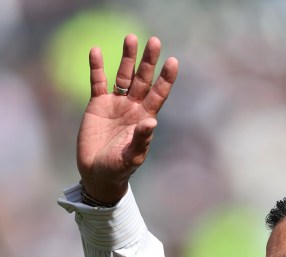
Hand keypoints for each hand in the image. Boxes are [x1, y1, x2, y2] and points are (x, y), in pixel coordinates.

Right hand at [76, 34, 177, 203]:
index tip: (173, 62)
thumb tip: (152, 121)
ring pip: (123, 75)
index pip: (158, 94)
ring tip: (131, 38)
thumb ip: (142, 140)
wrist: (97, 173)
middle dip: (148, 61)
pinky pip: (98, 81)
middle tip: (154, 41)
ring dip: (127, 58)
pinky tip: (96, 51)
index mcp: (145, 118)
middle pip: (143, 79)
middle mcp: (133, 107)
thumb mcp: (132, 157)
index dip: (165, 79)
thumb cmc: (118, 169)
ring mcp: (116, 103)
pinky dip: (97, 67)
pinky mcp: (98, 104)